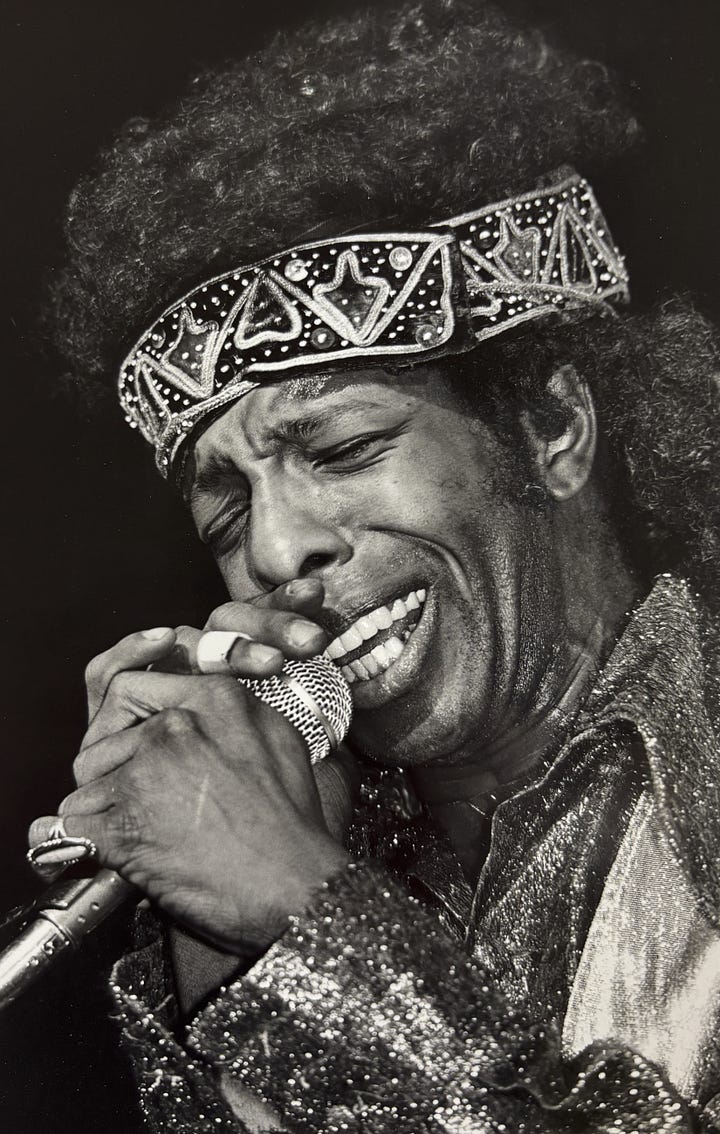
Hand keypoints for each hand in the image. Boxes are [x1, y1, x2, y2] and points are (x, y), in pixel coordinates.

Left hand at [29, 580, 356, 951]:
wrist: (292, 887)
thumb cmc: (292, 825)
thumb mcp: (279, 739)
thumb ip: (233, 715)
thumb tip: (204, 715)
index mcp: (213, 699)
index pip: (131, 688)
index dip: (124, 722)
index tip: (127, 746)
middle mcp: (174, 728)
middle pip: (103, 739)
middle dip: (110, 771)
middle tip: (138, 801)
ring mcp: (144, 774)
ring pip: (86, 783)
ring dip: (103, 809)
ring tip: (141, 833)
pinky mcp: (122, 823)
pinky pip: (69, 825)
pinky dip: (81, 843)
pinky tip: (106, 851)